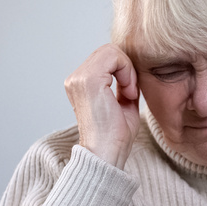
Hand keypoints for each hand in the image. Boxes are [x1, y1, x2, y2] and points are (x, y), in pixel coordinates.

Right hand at [64, 44, 140, 168]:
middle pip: (108, 51)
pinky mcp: (88, 80)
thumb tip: (131, 68)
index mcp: (80, 84)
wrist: (107, 154)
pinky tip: (128, 92)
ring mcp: (79, 78)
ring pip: (111, 51)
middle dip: (126, 69)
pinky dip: (127, 71)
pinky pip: (113, 56)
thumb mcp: (122, 102)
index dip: (124, 70)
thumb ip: (123, 83)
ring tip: (129, 94)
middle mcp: (75, 79)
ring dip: (127, 70)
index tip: (131, 93)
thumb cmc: (115, 136)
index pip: (106, 58)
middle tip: (131, 93)